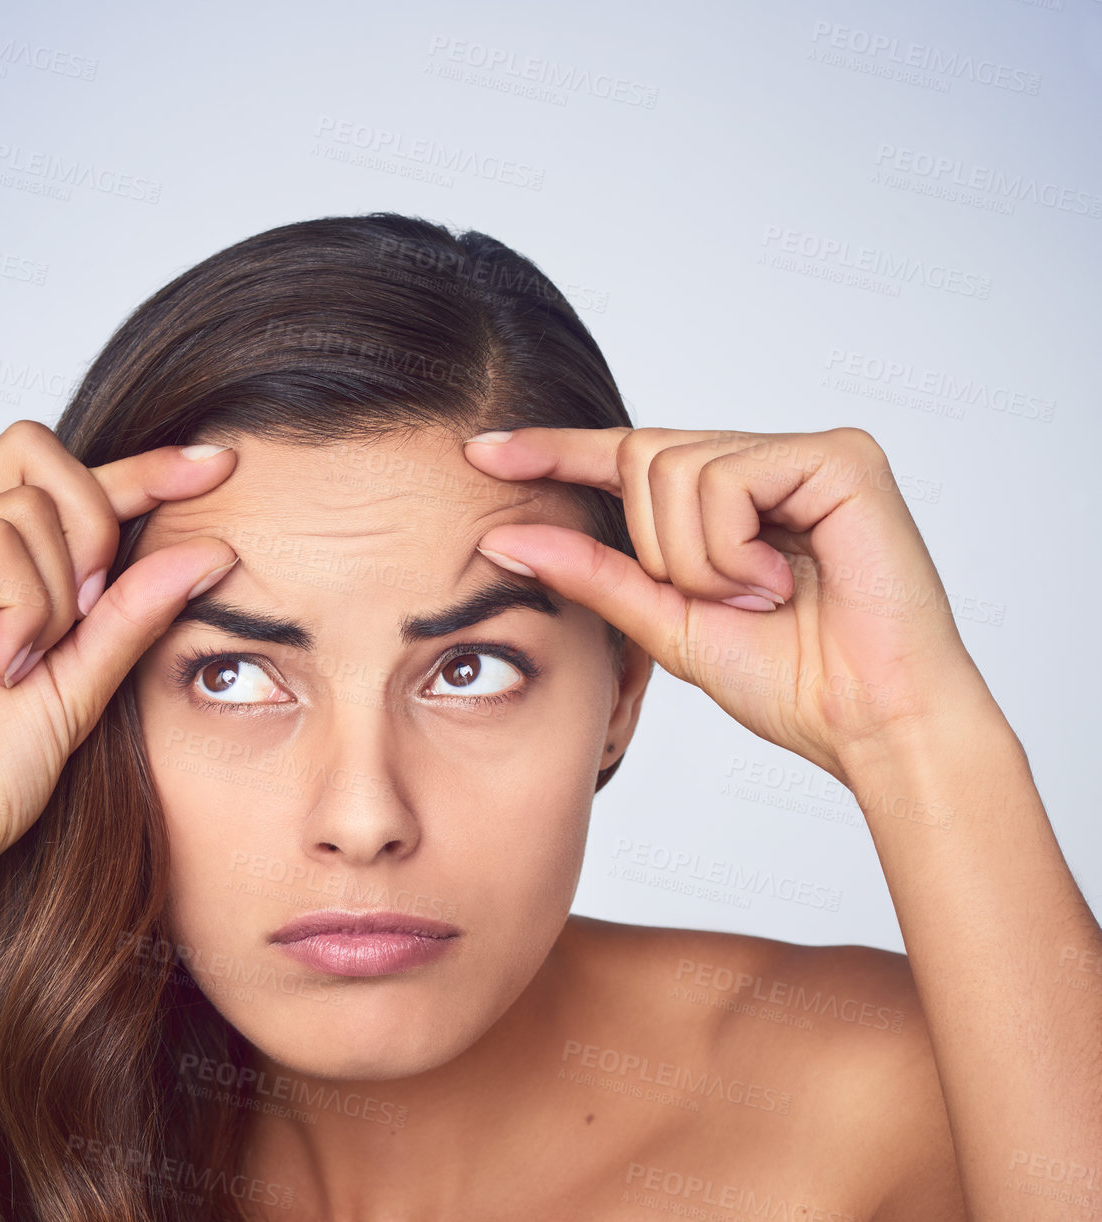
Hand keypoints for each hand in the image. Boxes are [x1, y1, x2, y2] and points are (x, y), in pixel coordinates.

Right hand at [0, 420, 238, 908]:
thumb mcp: (86, 685)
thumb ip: (137, 614)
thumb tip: (213, 549)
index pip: (72, 481)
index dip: (147, 466)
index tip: (222, 465)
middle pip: (36, 450)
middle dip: (97, 513)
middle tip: (98, 605)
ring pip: (23, 500)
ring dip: (60, 587)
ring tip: (35, 661)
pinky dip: (22, 602)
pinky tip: (8, 663)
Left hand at [463, 426, 986, 781]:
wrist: (868, 725)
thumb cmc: (789, 681)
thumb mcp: (664, 622)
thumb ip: (592, 573)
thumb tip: (504, 537)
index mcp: (722, 501)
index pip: (622, 458)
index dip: (552, 452)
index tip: (479, 452)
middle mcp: (762, 462)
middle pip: (640, 458)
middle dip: (657, 549)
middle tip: (727, 602)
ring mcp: (802, 452)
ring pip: (674, 469)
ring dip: (697, 559)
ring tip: (761, 597)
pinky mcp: (839, 456)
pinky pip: (727, 478)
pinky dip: (732, 547)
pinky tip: (782, 580)